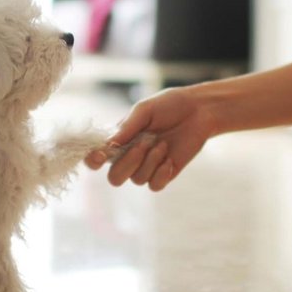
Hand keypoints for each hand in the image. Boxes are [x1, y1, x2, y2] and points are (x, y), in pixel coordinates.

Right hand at [84, 87, 215, 190]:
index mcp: (119, 140)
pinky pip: (155, 185)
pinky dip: (161, 173)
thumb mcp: (145, 110)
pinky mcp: (165, 173)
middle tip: (145, 143)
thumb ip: (127, 127)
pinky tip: (169, 159)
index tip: (100, 155)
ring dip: (150, 161)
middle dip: (127, 163)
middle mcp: (130, 156)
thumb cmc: (169, 105)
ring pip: (137, 179)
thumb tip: (108, 144)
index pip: (97, 158)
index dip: (93, 161)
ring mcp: (147, 166)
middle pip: (115, 178)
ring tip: (163, 143)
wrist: (198, 110)